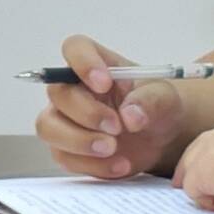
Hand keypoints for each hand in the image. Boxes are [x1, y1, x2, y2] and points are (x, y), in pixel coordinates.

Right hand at [35, 34, 185, 179]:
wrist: (161, 138)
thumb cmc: (156, 106)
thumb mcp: (165, 98)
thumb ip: (151, 101)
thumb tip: (130, 115)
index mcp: (96, 64)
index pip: (75, 48)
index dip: (83, 63)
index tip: (104, 83)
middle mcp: (74, 88)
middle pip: (57, 92)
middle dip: (86, 113)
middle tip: (116, 127)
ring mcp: (65, 119)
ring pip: (48, 126)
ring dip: (79, 141)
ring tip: (112, 148)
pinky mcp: (68, 149)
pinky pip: (65, 157)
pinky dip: (92, 165)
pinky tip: (120, 165)